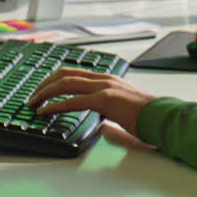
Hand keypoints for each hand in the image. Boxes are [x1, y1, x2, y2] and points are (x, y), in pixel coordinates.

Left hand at [26, 68, 156, 140]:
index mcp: (107, 79)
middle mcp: (103, 79)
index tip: (42, 90)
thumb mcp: (123, 109)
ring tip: (34, 103)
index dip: (54, 80)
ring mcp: (104, 87)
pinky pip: (73, 101)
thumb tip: (101, 122)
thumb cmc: (148, 116)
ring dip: (45, 92)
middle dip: (44, 84)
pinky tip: (46, 111)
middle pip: (65, 74)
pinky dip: (55, 105)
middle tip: (33, 96)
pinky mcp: (105, 100)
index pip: (74, 73)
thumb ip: (109, 112)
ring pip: (65, 83)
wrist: (163, 117)